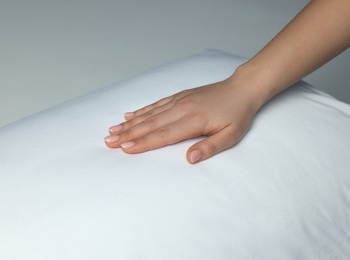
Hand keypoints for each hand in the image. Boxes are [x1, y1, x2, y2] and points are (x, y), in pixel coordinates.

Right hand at [104, 75, 263, 163]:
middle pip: (150, 124)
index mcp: (194, 120)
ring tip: (112, 130)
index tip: (125, 148)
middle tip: (108, 141)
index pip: (163, 135)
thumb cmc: (238, 114)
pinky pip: (156, 104)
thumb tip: (189, 159)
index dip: (143, 143)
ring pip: (149, 114)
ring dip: (129, 123)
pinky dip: (141, 110)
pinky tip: (129, 115)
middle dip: (128, 134)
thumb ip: (209, 147)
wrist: (242, 88)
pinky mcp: (179, 96)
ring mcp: (178, 100)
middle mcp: (182, 109)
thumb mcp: (231, 135)